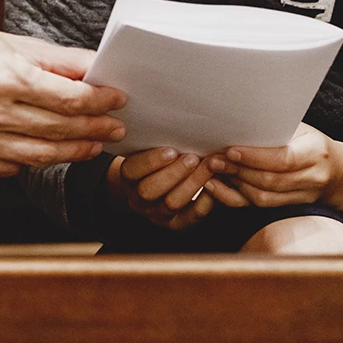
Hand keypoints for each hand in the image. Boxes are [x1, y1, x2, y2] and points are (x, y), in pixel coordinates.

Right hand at [0, 18, 127, 176]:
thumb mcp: (7, 41)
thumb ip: (54, 59)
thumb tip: (96, 69)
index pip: (65, 97)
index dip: (98, 101)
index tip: (118, 100)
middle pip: (56, 128)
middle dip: (93, 129)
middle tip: (115, 128)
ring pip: (37, 155)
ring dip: (72, 151)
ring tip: (92, 144)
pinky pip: (8, 167)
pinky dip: (32, 160)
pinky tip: (49, 149)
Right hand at [109, 146, 247, 229]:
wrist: (157, 184)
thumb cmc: (158, 158)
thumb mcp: (149, 147)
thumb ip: (155, 138)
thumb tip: (174, 118)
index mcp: (128, 177)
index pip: (132, 170)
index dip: (151, 161)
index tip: (170, 150)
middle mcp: (139, 199)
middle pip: (150, 190)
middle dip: (173, 173)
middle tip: (192, 158)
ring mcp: (157, 214)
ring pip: (171, 203)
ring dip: (192, 183)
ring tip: (207, 166)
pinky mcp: (177, 223)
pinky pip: (190, 216)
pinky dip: (204, 201)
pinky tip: (214, 184)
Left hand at [211, 125, 342, 219]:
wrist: (337, 173)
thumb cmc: (311, 142)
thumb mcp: (300, 128)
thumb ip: (274, 129)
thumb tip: (237, 119)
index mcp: (314, 153)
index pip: (283, 160)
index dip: (254, 157)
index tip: (230, 150)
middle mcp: (311, 178)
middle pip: (270, 181)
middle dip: (238, 171)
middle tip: (213, 160)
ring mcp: (301, 196)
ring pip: (263, 198)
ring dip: (234, 184)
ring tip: (213, 170)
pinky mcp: (287, 207)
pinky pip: (258, 207)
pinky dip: (235, 198)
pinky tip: (217, 187)